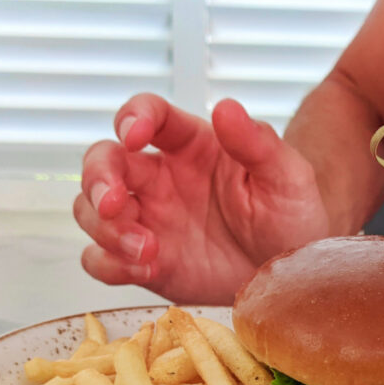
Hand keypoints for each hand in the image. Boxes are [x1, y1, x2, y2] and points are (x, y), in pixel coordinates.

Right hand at [74, 94, 330, 303]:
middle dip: (97, 179)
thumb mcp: (287, 177)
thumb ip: (257, 143)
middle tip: (113, 206)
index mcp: (192, 146)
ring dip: (104, 228)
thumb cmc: (291, 217)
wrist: (293, 276)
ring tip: (146, 250)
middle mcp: (160, 179)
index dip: (132, 117)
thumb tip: (225, 108)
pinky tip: (145, 270)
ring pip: (90, 210)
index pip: (148, 114)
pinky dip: (109, 264)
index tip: (134, 135)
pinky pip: (102, 259)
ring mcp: (148, 220)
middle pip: (102, 160)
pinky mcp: (144, 262)